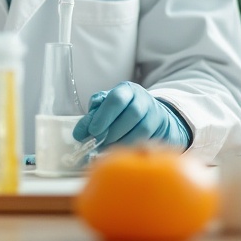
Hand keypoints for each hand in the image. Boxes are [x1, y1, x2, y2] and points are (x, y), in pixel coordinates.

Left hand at [73, 82, 189, 148]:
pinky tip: (118, 150)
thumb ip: (93, 114)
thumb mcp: (106, 106)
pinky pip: (146, 140)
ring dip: (121, 140)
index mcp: (127, 89)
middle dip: (112, 130)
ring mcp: (154, 114)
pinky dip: (130, 146)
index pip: (117, 98)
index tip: (92, 131)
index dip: (104, 115)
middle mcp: (143, 99)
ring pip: (141, 128)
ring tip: (106, 147)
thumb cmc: (122, 111)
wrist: (150, 115)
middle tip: (98, 141)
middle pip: (132, 113)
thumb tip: (80, 131)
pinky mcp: (160, 130)